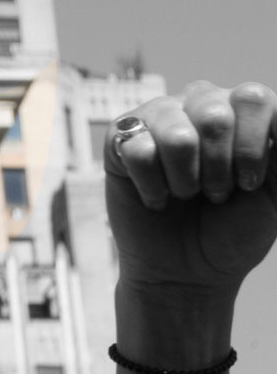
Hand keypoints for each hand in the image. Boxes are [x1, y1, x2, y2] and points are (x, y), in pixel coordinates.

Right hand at [105, 82, 276, 303]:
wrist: (189, 274)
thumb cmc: (234, 232)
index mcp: (239, 113)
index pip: (252, 99)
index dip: (252, 148)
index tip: (249, 182)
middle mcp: (199, 105)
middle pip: (214, 114)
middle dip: (219, 170)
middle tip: (215, 193)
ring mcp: (158, 118)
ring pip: (176, 135)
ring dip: (185, 182)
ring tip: (184, 195)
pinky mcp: (121, 139)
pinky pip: (137, 150)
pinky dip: (153, 188)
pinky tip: (157, 197)